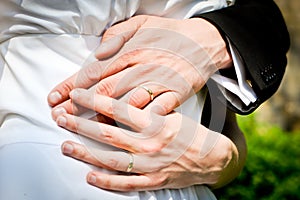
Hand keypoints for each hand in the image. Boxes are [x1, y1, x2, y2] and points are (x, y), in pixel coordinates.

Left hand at [48, 15, 231, 117]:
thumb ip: (117, 36)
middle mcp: (143, 67)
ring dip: (104, 118)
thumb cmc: (168, 33)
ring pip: (127, 105)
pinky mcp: (176, 95)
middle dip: (80, 105)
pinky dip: (139, 124)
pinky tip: (123, 135)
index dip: (72, 85)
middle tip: (60, 117)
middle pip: (106, 90)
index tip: (55, 99)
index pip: (95, 70)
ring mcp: (160, 83)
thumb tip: (98, 52)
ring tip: (82, 129)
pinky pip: (155, 112)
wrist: (203, 41)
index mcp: (131, 50)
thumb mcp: (141, 23)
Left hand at [55, 88, 240, 190]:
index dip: (95, 100)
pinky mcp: (153, 181)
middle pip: (109, 133)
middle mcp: (150, 143)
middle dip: (81, 124)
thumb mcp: (172, 114)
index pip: (119, 108)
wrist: (211, 158)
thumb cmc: (189, 132)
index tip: (76, 95)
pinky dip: (106, 182)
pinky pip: (126, 184)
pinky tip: (89, 175)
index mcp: (156, 123)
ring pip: (112, 160)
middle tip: (60, 118)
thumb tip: (119, 103)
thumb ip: (148, 109)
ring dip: (86, 153)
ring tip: (65, 145)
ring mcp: (151, 164)